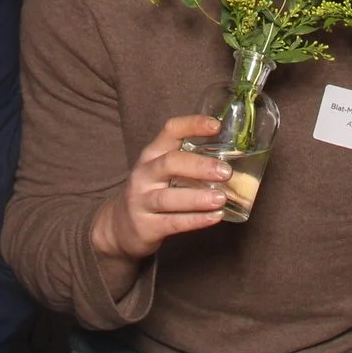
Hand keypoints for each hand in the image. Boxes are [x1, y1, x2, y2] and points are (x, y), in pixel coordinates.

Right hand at [90, 115, 230, 267]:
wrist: (118, 227)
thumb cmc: (151, 192)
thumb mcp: (161, 171)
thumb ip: (188, 162)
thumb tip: (233, 157)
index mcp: (151, 155)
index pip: (170, 131)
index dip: (192, 125)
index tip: (217, 125)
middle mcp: (144, 174)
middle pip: (170, 163)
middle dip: (199, 166)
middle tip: (226, 171)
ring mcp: (142, 201)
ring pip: (169, 197)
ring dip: (197, 198)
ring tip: (221, 198)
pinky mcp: (146, 226)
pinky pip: (172, 222)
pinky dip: (195, 220)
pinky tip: (214, 217)